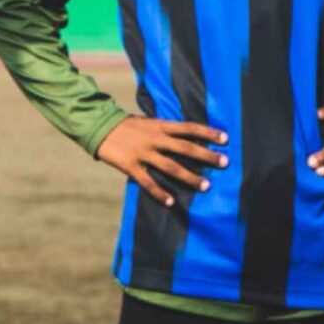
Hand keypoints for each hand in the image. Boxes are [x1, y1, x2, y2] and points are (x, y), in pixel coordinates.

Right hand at [94, 116, 230, 207]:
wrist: (97, 126)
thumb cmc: (124, 124)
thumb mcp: (146, 121)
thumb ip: (163, 129)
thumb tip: (183, 135)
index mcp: (159, 125)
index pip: (188, 127)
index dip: (207, 132)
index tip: (225, 138)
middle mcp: (154, 139)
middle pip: (185, 147)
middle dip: (206, 156)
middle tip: (225, 163)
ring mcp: (143, 153)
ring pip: (171, 167)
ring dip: (190, 177)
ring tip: (206, 186)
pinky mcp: (131, 166)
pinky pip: (148, 182)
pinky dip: (159, 193)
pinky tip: (170, 202)